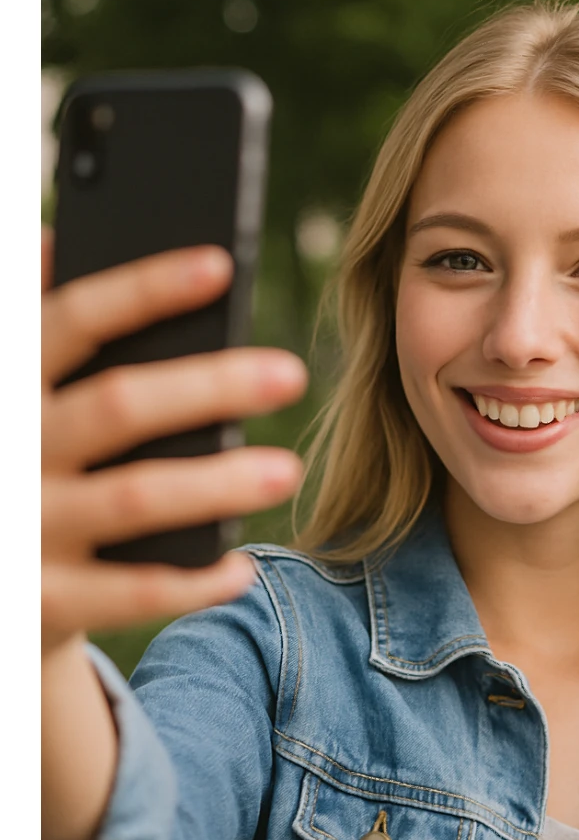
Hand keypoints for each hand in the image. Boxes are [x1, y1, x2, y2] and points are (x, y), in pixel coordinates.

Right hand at [41, 228, 308, 652]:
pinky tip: (240, 568)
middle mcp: (15, 450)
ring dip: (217, 483)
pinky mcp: (44, 599)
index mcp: (12, 389)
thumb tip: (51, 240)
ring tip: (286, 470)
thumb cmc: (23, 468)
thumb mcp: (17, 396)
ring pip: (134, 496)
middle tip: (290, 373)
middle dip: (209, 385)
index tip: (219, 266)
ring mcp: (25, 527)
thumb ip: (36, 336)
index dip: (143, 290)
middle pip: (118, 405)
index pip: (73, 322)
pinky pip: (130, 593)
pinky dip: (191, 580)